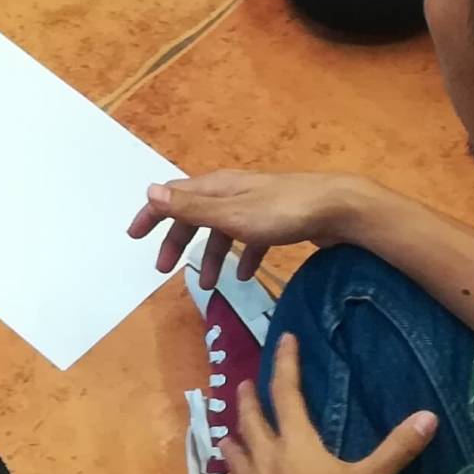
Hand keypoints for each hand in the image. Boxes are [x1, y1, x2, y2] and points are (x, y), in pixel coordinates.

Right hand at [129, 170, 362, 288]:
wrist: (338, 208)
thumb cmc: (283, 212)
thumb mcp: (233, 214)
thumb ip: (192, 207)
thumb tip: (149, 191)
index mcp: (217, 187)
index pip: (173, 196)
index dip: (151, 214)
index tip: (134, 237)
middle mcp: (233, 192)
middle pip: (195, 214)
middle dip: (178, 241)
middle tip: (165, 269)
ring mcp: (256, 205)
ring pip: (223, 230)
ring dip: (211, 256)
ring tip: (210, 286)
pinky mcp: (277, 219)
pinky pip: (250, 239)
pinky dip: (243, 256)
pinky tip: (248, 275)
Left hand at [214, 336, 440, 473]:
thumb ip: (398, 448)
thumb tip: (428, 416)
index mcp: (296, 443)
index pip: (287, 392)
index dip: (286, 363)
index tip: (284, 339)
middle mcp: (266, 457)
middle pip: (251, 420)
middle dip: (248, 398)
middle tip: (244, 384)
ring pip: (233, 456)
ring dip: (232, 440)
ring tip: (228, 434)